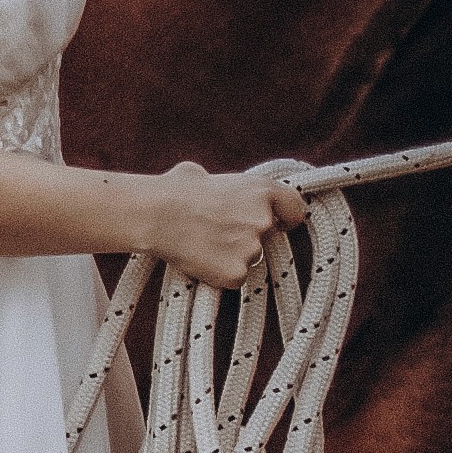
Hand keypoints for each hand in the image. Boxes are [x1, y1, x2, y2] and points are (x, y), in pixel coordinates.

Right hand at [148, 162, 308, 289]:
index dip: (286, 218)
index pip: (295, 209)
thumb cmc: (173, 190)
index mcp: (261, 191)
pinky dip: (219, 274)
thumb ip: (220, 183)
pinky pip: (234, 278)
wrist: (156, 215)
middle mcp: (264, 220)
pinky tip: (199, 260)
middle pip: (266, 237)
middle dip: (247, 237)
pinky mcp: (236, 274)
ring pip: (249, 259)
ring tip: (201, 245)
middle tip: (218, 234)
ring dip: (232, 256)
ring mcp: (252, 249)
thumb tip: (206, 182)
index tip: (279, 224)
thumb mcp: (202, 174)